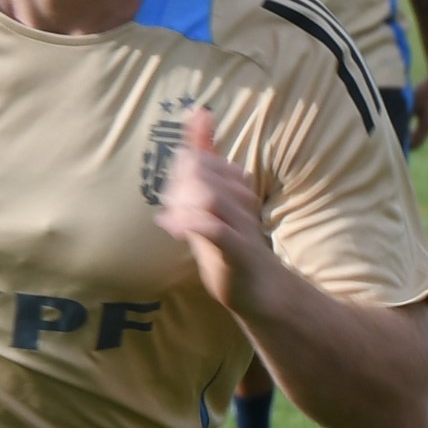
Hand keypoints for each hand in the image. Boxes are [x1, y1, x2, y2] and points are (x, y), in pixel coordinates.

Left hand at [152, 113, 275, 311]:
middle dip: (177, 182)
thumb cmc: (228, 245)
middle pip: (203, 173)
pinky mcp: (237, 250)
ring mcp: (241, 224)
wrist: (258, 288)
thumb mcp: (208, 209)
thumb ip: (199, 178)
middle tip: (168, 203)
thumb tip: (189, 139)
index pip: (205, 157)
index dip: (190, 148)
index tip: (181, 155)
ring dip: (181, 202)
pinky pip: (215, 229)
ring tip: (169, 215)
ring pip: (210, 197)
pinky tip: (172, 228)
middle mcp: (240, 200)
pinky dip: (192, 224)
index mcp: (234, 187)